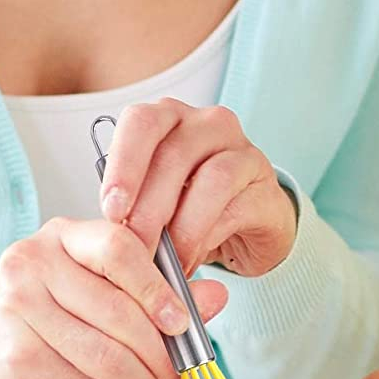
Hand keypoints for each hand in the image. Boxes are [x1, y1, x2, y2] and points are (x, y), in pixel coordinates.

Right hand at [0, 216, 227, 378]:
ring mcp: (18, 303)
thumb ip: (163, 298)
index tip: (186, 325)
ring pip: (106, 351)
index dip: (158, 287)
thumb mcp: (112, 312)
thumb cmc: (58, 337)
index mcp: (64, 236)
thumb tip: (218, 296)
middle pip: (117, 307)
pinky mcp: (16, 350)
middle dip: (163, 354)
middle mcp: (33, 259)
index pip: (119, 246)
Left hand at [97, 100, 297, 277]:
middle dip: (148, 209)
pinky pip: (235, 208)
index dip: (123, 165)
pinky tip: (192, 259)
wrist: (249, 226)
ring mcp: (243, 152)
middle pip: (173, 155)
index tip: (112, 210)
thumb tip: (112, 234)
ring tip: (167, 259)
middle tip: (135, 247)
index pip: (142, 122)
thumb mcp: (155, 198)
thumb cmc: (193, 206)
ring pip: (211, 180)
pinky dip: (207, 238)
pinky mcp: (267, 188)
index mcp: (171, 118)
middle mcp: (208, 125)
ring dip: (182, 227)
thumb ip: (134, 203)